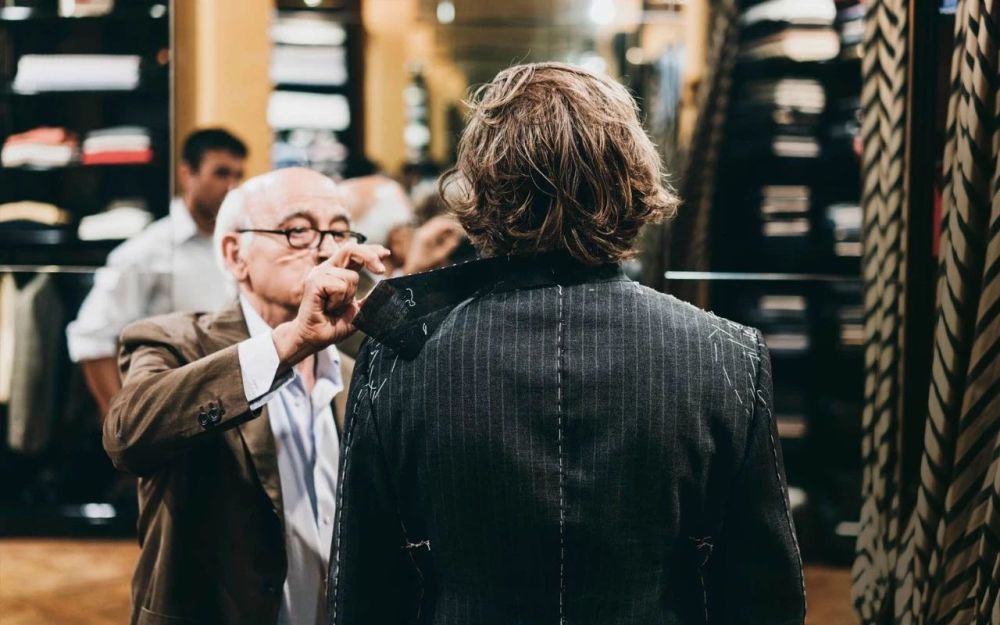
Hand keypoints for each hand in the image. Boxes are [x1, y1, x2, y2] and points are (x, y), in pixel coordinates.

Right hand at [272, 242, 389, 366]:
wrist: (315, 338)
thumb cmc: (332, 326)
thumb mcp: (358, 311)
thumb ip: (370, 299)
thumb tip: (386, 289)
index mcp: (337, 272)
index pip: (355, 253)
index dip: (371, 250)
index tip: (386, 254)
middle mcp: (327, 269)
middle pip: (351, 249)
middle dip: (369, 257)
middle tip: (381, 270)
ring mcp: (319, 274)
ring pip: (350, 276)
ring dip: (348, 296)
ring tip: (335, 307)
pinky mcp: (313, 282)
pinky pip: (339, 286)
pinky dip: (339, 300)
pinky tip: (328, 307)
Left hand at [402, 216, 464, 274]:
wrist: (412, 266)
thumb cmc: (426, 263)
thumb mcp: (439, 256)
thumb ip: (449, 246)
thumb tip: (457, 238)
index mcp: (427, 236)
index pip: (442, 225)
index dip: (452, 225)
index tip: (460, 229)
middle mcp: (423, 231)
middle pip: (439, 220)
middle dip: (449, 223)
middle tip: (458, 229)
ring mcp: (421, 231)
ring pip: (436, 222)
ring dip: (445, 225)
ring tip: (452, 233)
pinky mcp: (421, 232)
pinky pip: (433, 226)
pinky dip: (440, 228)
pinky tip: (444, 235)